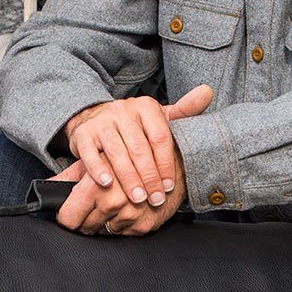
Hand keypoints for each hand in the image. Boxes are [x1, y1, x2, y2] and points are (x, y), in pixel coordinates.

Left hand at [50, 147, 188, 236]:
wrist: (171, 163)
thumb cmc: (128, 160)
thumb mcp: (96, 162)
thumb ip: (68, 177)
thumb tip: (44, 189)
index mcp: (95, 184)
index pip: (68, 216)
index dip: (66, 217)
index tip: (68, 215)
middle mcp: (113, 200)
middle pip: (85, 227)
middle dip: (85, 220)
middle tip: (92, 209)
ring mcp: (130, 215)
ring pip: (103, 232)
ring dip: (104, 222)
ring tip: (113, 205)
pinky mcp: (144, 225)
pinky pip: (122, 234)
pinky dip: (122, 224)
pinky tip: (127, 210)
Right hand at [62, 85, 213, 210]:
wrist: (97, 120)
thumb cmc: (135, 126)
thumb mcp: (160, 118)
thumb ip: (185, 110)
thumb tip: (208, 91)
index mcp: (146, 107)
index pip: (160, 137)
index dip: (165, 164)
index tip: (168, 186)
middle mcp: (123, 110)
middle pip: (139, 148)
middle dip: (149, 177)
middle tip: (155, 199)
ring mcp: (102, 121)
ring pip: (117, 153)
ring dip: (128, 179)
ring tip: (137, 199)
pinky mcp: (83, 133)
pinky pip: (90, 154)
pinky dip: (98, 169)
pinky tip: (107, 184)